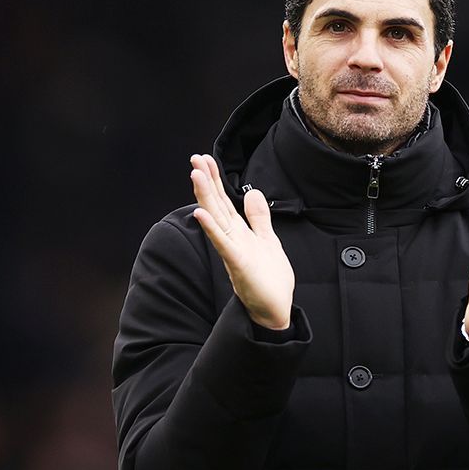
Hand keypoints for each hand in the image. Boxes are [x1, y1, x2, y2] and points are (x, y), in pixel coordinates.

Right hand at [189, 153, 294, 329]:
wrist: (274, 310)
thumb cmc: (269, 279)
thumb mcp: (267, 241)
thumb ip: (259, 218)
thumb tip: (253, 192)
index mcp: (239, 232)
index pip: (224, 201)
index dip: (215, 180)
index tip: (205, 159)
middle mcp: (231, 239)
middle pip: (216, 205)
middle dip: (206, 182)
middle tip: (194, 158)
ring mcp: (233, 251)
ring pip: (216, 219)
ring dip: (205, 197)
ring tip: (195, 175)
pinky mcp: (238, 264)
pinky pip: (223, 243)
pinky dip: (212, 228)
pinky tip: (201, 214)